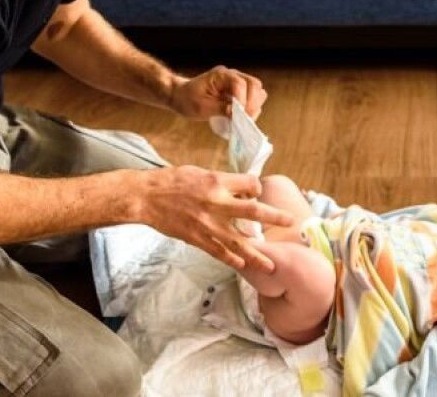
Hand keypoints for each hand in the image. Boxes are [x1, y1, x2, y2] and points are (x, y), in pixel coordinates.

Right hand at [133, 165, 292, 271]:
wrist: (146, 197)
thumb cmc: (171, 180)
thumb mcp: (200, 172)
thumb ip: (222, 181)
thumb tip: (241, 189)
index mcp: (217, 181)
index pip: (251, 185)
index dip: (257, 188)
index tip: (257, 192)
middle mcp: (216, 202)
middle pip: (253, 212)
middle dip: (275, 217)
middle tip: (291, 222)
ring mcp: (207, 223)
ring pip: (239, 240)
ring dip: (257, 254)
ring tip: (271, 265)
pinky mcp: (197, 238)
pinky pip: (219, 251)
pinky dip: (232, 259)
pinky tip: (243, 264)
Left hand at [169, 65, 267, 119]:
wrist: (180, 95)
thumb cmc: (188, 100)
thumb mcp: (202, 107)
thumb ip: (221, 109)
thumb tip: (237, 114)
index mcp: (221, 75)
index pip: (241, 84)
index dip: (243, 100)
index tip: (238, 115)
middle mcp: (232, 75)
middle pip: (254, 85)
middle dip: (253, 103)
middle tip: (245, 119)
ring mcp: (236, 82)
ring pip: (256, 90)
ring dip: (254, 105)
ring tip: (244, 118)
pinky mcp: (238, 91)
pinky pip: (252, 96)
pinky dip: (251, 106)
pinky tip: (242, 116)